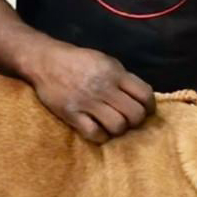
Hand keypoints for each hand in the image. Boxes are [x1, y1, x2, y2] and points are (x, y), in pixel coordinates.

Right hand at [29, 45, 153, 143]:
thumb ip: (122, 77)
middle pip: (135, 114)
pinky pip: (95, 133)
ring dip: (119, 128)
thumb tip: (140, 96)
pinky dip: (100, 135)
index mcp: (114, 72)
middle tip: (129, 119)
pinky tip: (98, 129)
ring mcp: (87, 102)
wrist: (45, 61)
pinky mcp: (72, 114)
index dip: (150, 107)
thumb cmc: (77, 60)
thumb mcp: (104, 61)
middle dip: (136, 120)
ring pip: (118, 126)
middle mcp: (104, 87)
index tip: (147, 111)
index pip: (145, 94)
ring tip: (113, 124)